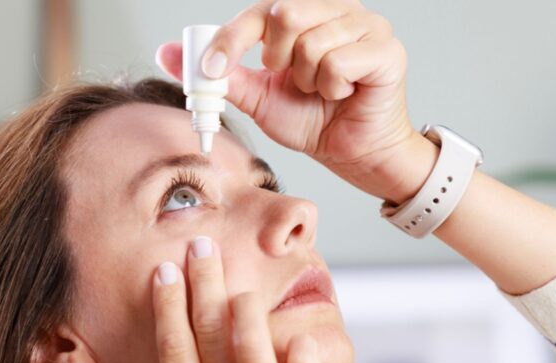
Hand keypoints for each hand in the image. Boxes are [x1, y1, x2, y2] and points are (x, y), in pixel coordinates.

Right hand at [116, 237, 340, 362]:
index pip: (175, 354)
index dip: (168, 309)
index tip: (164, 273)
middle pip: (211, 336)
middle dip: (203, 285)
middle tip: (200, 246)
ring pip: (256, 344)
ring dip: (245, 306)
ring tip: (238, 280)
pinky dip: (298, 348)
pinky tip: (291, 330)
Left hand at [155, 0, 424, 201]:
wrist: (353, 155)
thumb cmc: (314, 121)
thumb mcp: (258, 97)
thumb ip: (221, 74)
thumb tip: (168, 53)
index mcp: (307, 10)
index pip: (260, 9)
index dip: (230, 38)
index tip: (211, 70)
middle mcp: (338, 7)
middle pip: (284, 14)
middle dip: (279, 61)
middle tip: (292, 81)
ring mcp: (368, 24)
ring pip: (312, 44)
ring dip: (308, 81)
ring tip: (323, 92)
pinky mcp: (387, 50)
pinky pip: (339, 63)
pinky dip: (332, 88)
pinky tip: (344, 95)